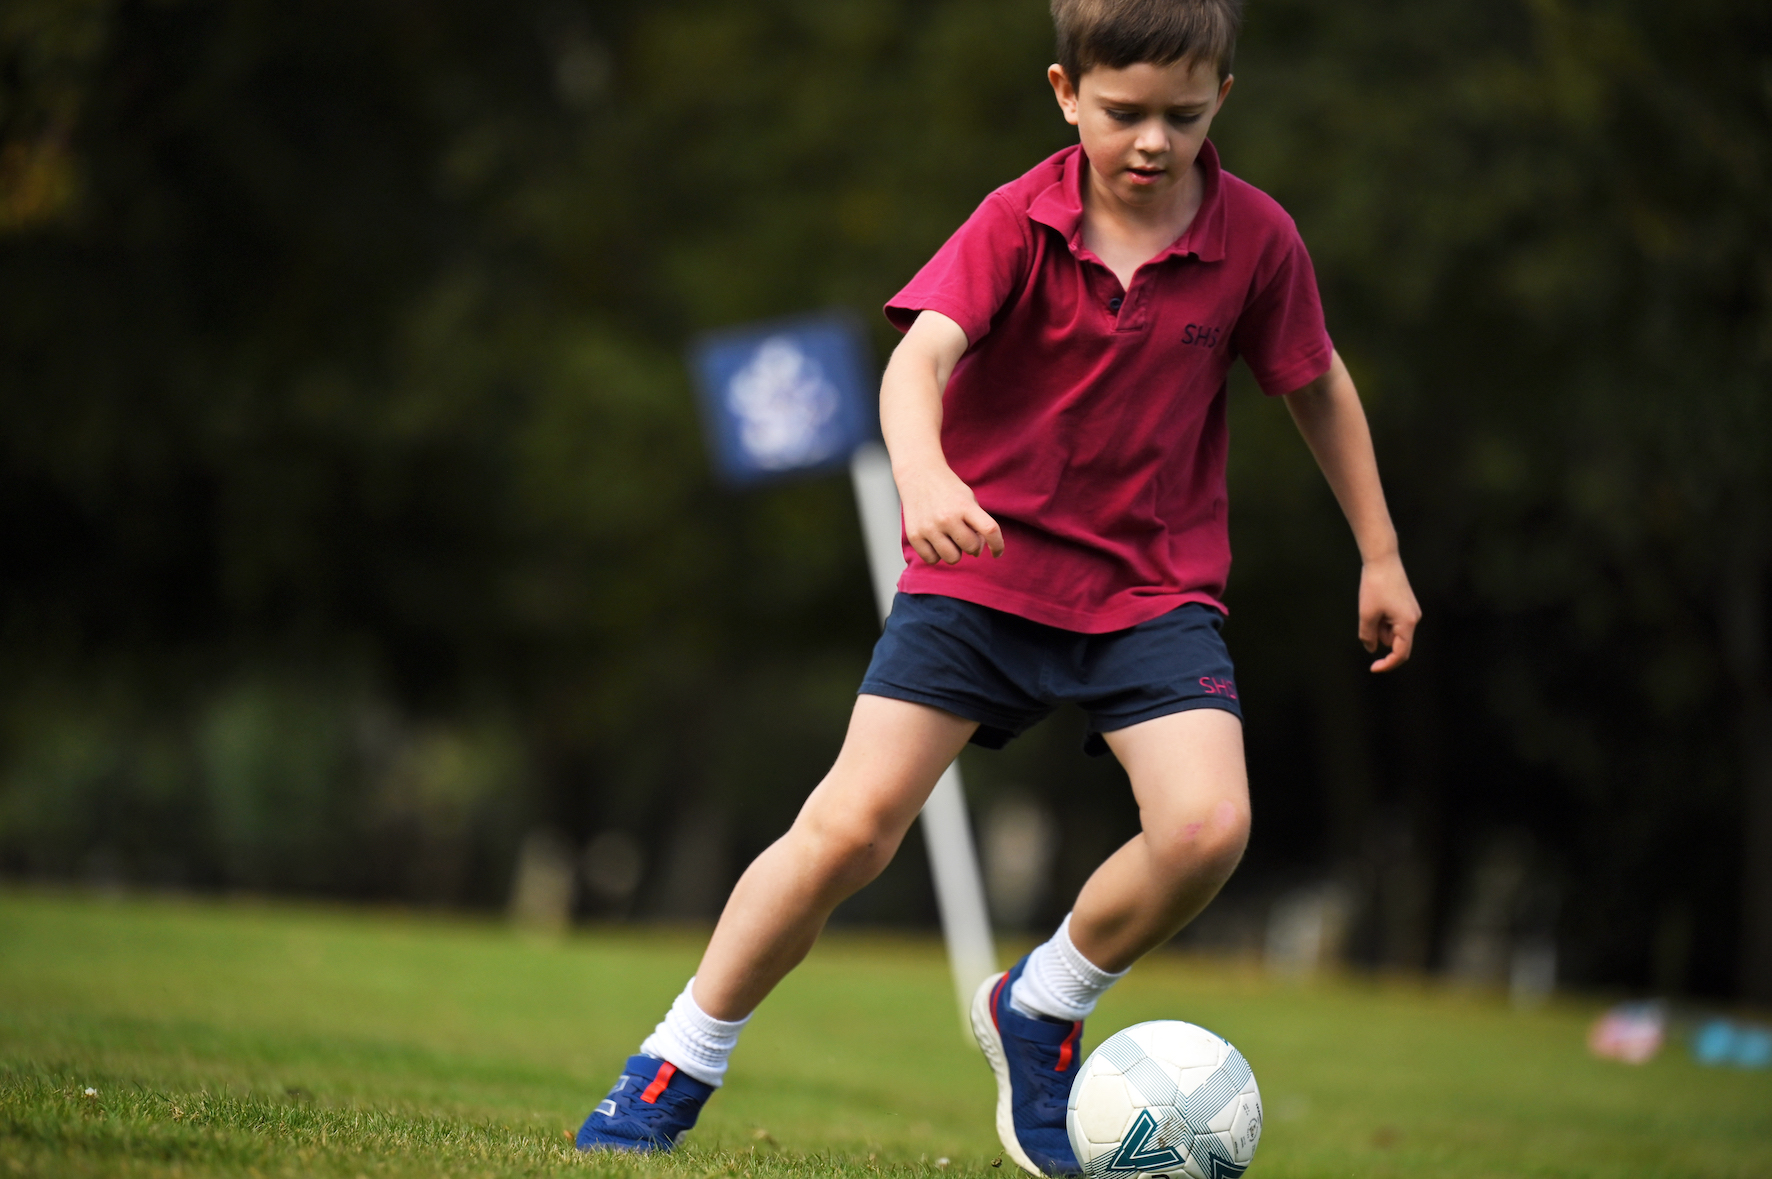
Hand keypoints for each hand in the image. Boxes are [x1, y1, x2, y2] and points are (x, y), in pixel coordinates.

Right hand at [896, 462, 1003, 564]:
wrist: (918, 474)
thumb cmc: (949, 491)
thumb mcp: (968, 500)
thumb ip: (978, 525)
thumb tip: (977, 552)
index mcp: (964, 505)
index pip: (990, 530)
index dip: (997, 545)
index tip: (997, 553)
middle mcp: (947, 517)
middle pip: (971, 548)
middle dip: (972, 545)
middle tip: (964, 534)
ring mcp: (929, 527)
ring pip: (953, 558)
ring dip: (955, 552)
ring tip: (949, 538)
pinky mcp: (914, 535)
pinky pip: (932, 559)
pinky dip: (936, 554)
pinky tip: (935, 541)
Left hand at [1358, 552, 1420, 671]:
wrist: (1383, 560)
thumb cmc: (1375, 586)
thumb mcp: (1367, 614)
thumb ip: (1368, 635)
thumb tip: (1372, 649)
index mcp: (1407, 623)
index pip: (1401, 653)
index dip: (1388, 664)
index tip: (1373, 668)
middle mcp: (1413, 619)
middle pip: (1396, 642)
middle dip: (1379, 637)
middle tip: (1367, 621)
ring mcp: (1411, 612)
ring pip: (1392, 631)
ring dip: (1380, 626)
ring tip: (1372, 606)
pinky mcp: (1406, 605)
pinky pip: (1393, 621)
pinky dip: (1382, 619)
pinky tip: (1375, 603)